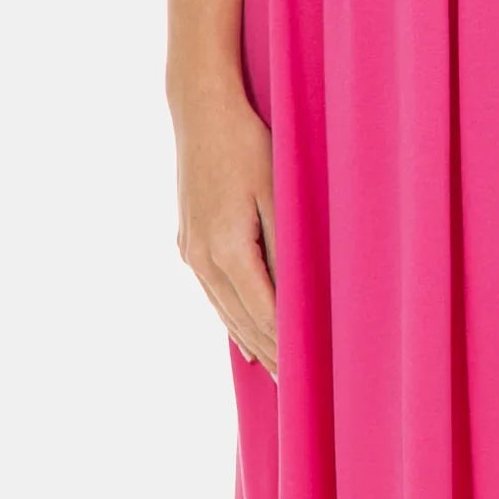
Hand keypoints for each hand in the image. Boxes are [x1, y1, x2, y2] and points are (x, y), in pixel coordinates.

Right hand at [173, 86, 278, 378]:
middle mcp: (203, 259)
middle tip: (300, 388)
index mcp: (228, 251)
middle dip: (273, 354)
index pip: (266, 316)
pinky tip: (241, 337)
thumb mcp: (277, 191)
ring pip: (225, 311)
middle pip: (244, 321)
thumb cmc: (247, 143)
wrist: (200, 110)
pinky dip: (231, 318)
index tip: (310, 373)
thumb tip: (299, 294)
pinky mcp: (188, 240)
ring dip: (252, 341)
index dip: (289, 347)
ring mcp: (191, 251)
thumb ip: (286, 246)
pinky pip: (213, 293)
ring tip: (277, 371)